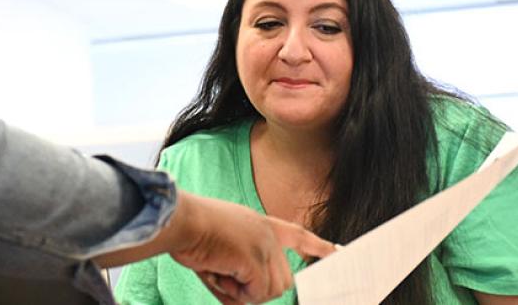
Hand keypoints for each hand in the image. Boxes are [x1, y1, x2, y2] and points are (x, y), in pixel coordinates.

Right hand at [169, 193, 333, 303]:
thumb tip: (247, 299)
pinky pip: (257, 293)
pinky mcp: (255, 259)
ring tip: (220, 273)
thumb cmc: (190, 232)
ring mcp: (264, 246)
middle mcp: (267, 233)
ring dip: (244, 292)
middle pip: (283, 280)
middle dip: (257, 290)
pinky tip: (219, 273)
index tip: (338, 252)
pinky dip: (236, 293)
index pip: (297, 234)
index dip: (318, 246)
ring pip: (273, 290)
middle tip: (226, 278)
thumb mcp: (221, 251)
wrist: (179, 220)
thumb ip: (240, 271)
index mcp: (260, 224)